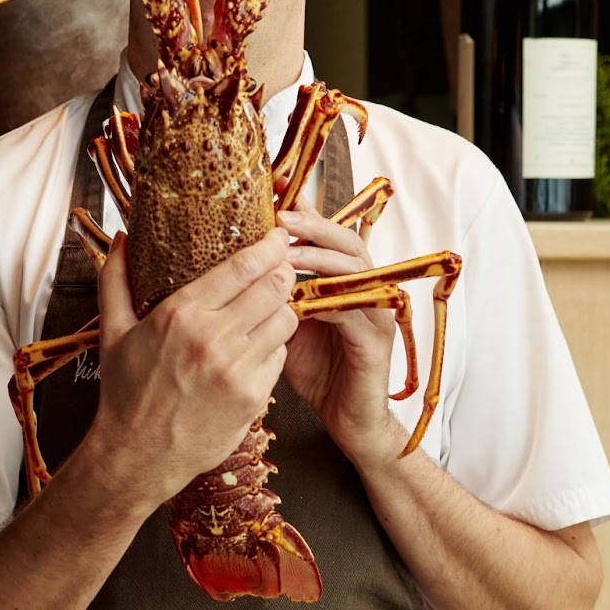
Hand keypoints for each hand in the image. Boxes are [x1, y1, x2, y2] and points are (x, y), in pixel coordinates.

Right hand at [89, 227, 298, 507]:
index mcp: (180, 313)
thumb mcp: (112, 332)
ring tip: (272, 307)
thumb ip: (116, 279)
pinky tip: (260, 346)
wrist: (138, 456)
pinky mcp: (253, 396)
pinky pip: (280, 356)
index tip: (277, 236)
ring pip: (286, 319)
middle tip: (282, 267)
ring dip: (283, 308)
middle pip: (274, 286)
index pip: (243, 266)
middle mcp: (212, 337)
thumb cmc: (125, 393)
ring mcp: (236, 369)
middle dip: (284, 271)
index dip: (269, 246)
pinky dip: (276, 346)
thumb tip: (123, 238)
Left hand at [277, 203, 395, 461]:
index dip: (303, 211)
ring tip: (291, 248)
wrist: (346, 420)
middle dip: (313, 226)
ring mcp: (376, 312)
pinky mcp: (378, 341)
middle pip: (346, 241)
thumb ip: (269, 293)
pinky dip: (331, 300)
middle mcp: (364, 288)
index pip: (324, 234)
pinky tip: (305, 297)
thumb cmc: (314, 370)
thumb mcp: (284, 323)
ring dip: (322, 256)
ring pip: (356, 270)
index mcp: (340, 279)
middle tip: (281, 217)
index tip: (275, 189)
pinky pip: (356, 311)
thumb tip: (231, 264)